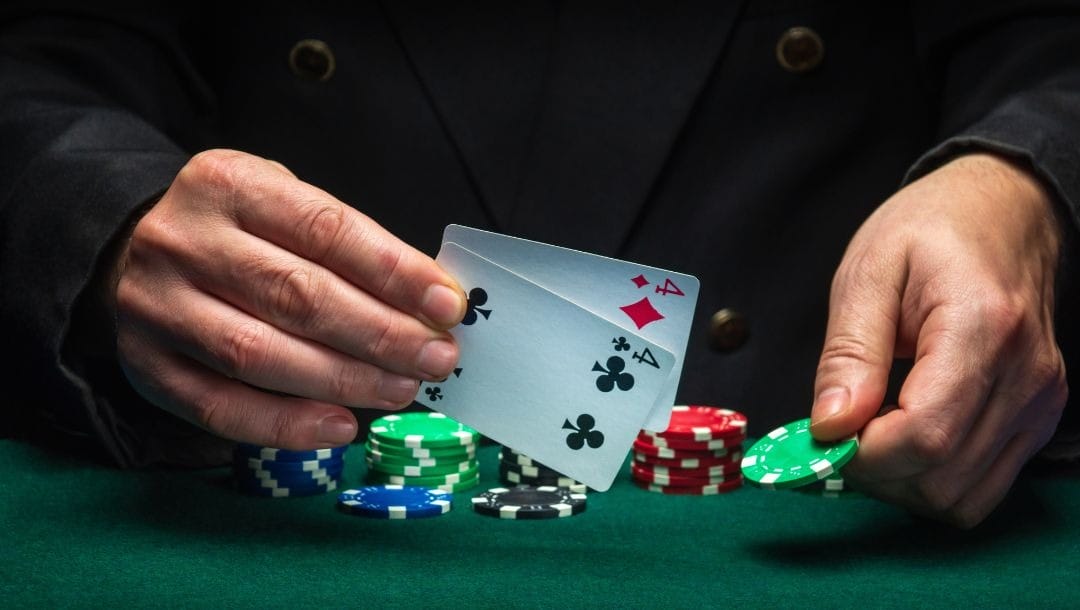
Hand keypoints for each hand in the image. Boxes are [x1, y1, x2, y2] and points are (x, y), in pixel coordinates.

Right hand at [112, 149, 465, 448]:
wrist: (129, 251)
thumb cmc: (236, 229)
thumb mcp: (282, 204)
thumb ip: (346, 244)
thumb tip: (428, 304)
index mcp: (228, 184)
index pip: (324, 229)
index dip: (392, 272)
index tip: (446, 306)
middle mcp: (185, 242)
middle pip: (297, 296)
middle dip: (381, 334)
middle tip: (436, 358)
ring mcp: (158, 307)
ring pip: (259, 355)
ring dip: (345, 380)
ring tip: (403, 390)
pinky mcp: (148, 367)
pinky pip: (220, 408)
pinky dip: (287, 425)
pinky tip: (342, 426)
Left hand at [810, 153, 1067, 527]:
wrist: (1004, 211)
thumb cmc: (931, 230)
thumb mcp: (868, 273)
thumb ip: (848, 353)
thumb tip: (829, 426)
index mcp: (982, 328)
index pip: (924, 435)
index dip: (863, 453)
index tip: (824, 433)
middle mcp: (1025, 375)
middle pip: (943, 478)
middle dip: (875, 472)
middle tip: (838, 433)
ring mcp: (1039, 402)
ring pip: (964, 497)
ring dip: (903, 483)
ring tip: (869, 434)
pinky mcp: (1038, 417)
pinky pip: (983, 485)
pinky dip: (934, 478)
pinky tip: (903, 437)